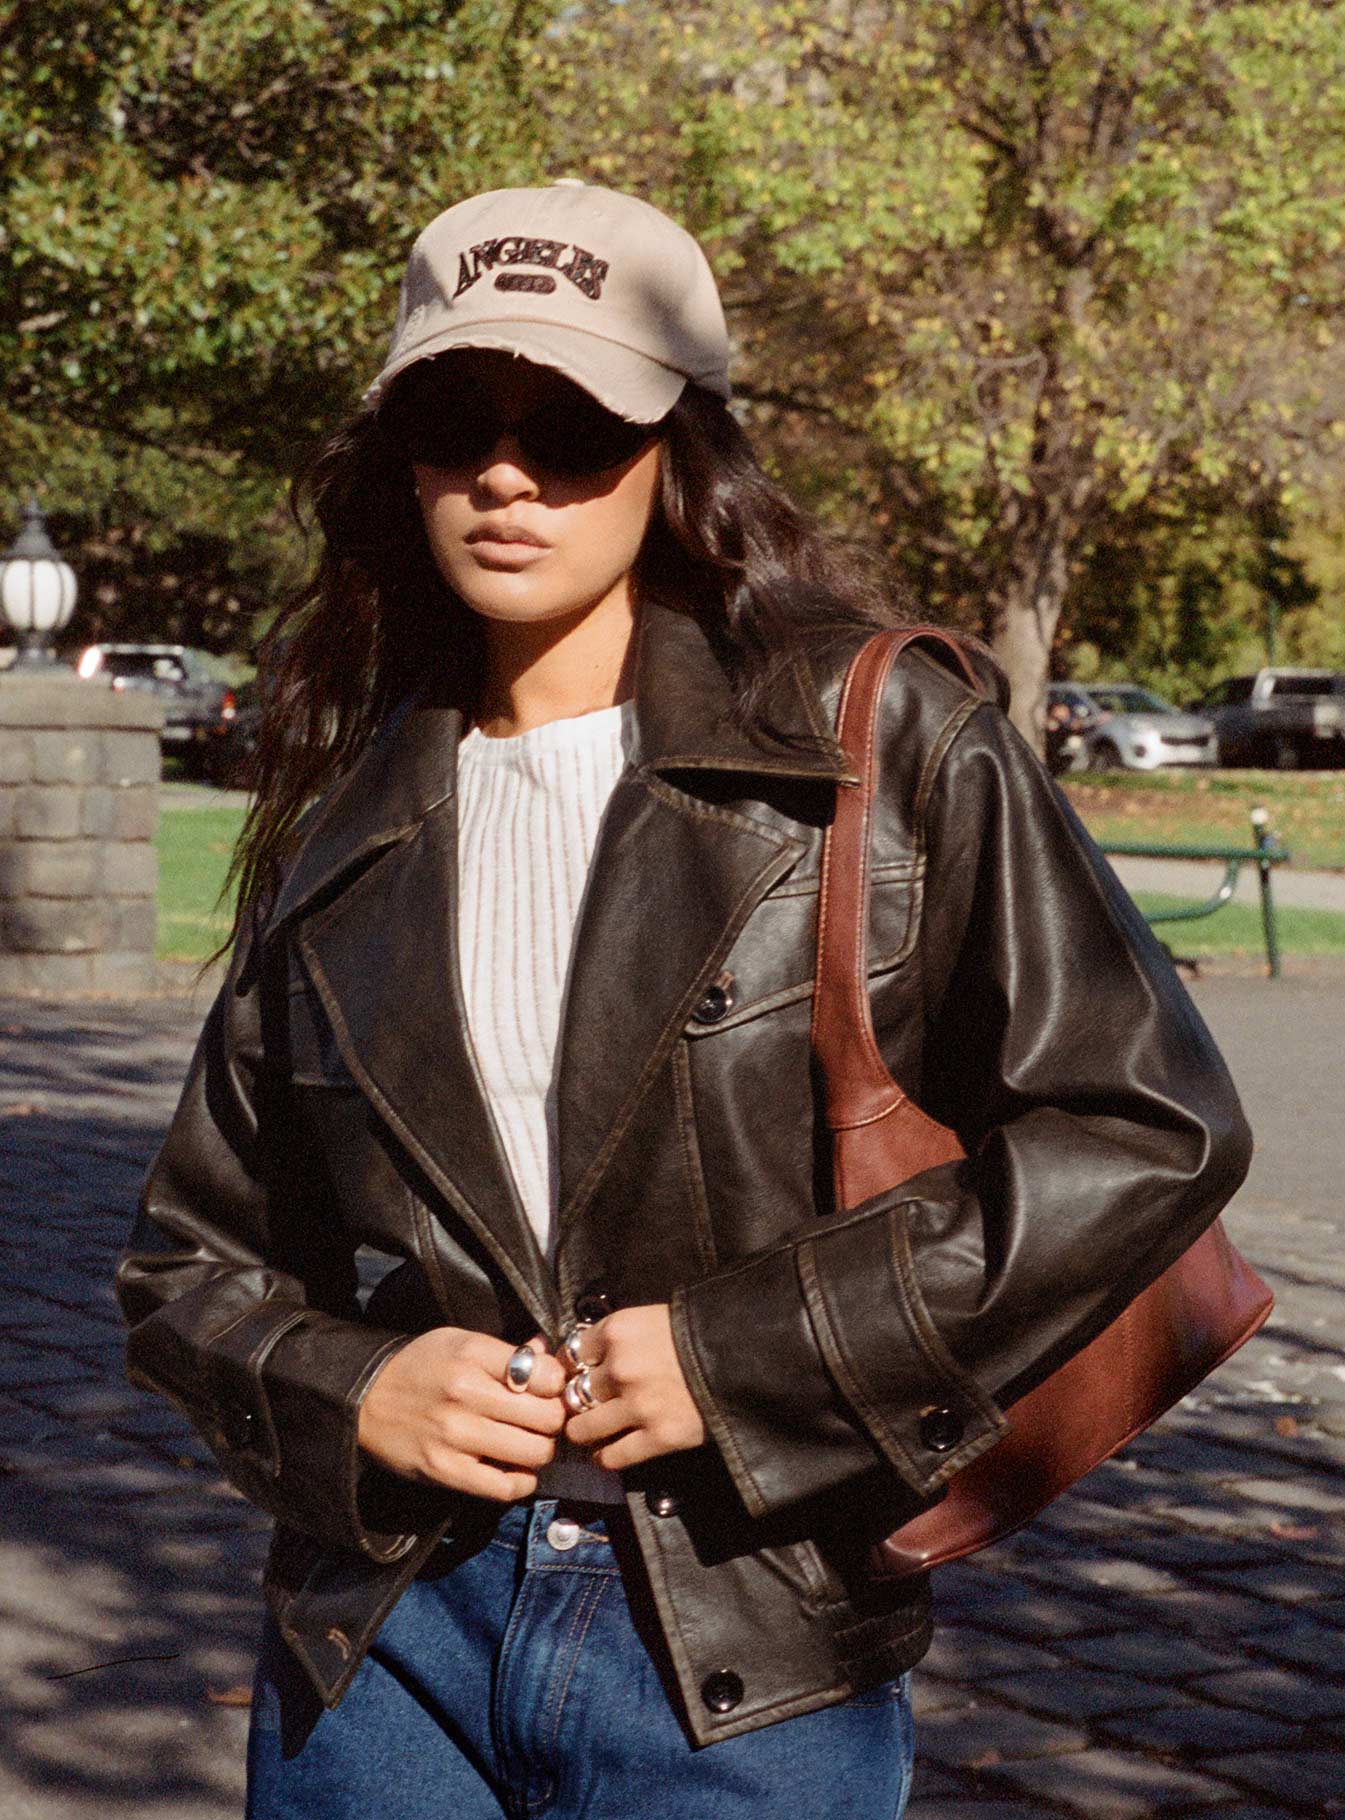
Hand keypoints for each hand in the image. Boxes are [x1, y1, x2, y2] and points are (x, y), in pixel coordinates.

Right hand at [358, 1329, 566, 1501]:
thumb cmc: (420, 1366)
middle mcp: (467, 1395)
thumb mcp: (460, 1341)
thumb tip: (548, 1357)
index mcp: (474, 1356)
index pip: (546, 1375)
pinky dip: (521, 1482)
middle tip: (544, 1421)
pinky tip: (516, 1470)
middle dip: (554, 1420)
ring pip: (533, 1453)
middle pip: (547, 1418)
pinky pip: (504, 1487)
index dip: (557, 1385)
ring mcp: (456, 1436)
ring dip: (540, 1451)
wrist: (364, 1398)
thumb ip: (507, 1352)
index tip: (549, 1390)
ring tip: (529, 1443)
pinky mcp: (445, 1471)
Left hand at [561, 1304, 705, 1471]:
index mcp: (618, 1330)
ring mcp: (638, 1406)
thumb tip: (594, 1351)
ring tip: (588, 1432)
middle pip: (574, 1392)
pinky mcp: (659, 1437)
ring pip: (583, 1428)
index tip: (576, 1373)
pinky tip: (606, 1455)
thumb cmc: (704, 1330)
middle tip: (580, 1406)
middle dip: (576, 1400)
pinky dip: (605, 1458)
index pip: (572, 1353)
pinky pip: (614, 1457)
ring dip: (583, 1432)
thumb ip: (624, 1335)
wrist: (749, 1355)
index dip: (573, 1366)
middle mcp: (620, 1368)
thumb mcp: (657, 1317)